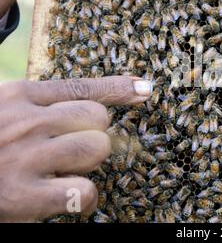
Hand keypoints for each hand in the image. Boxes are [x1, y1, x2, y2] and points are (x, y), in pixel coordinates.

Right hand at [0, 76, 151, 221]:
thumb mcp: (3, 106)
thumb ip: (39, 103)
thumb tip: (87, 104)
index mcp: (19, 95)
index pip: (82, 87)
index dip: (119, 87)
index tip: (145, 88)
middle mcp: (26, 121)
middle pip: (98, 119)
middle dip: (95, 133)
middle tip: (74, 145)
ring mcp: (25, 157)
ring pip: (96, 148)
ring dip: (90, 160)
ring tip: (68, 168)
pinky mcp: (21, 196)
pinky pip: (83, 191)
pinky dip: (83, 197)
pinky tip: (69, 197)